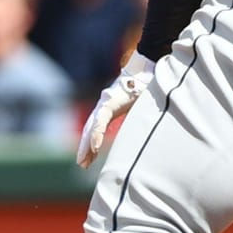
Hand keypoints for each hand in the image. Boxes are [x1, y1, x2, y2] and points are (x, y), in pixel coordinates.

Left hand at [76, 51, 155, 167]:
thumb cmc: (149, 86)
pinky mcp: (110, 103)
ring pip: (92, 128)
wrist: (150, 68)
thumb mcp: (142, 106)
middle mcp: (105, 105)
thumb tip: (148, 130)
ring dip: (87, 146)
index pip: (98, 126)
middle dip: (86, 148)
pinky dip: (96, 136)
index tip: (91, 156)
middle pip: (90, 129)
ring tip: (83, 161)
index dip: (94, 141)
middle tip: (82, 164)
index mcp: (112, 106)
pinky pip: (101, 122)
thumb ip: (139, 117)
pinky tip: (94, 148)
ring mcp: (106, 103)